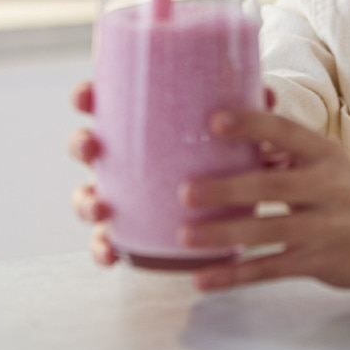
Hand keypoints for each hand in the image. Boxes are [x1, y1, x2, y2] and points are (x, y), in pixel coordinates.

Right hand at [66, 80, 281, 271]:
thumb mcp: (232, 133)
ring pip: (88, 195)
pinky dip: (103, 248)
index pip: (103, 103)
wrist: (226, 201)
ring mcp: (121, 195)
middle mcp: (122, 158)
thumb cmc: (221, 154)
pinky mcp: (130, 230)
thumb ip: (246, 117)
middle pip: (88, 146)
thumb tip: (269, 94)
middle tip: (91, 146)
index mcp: (139, 125)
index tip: (85, 96)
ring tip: (100, 208)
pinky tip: (111, 254)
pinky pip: (106, 241)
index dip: (86, 97)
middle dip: (80, 144)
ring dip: (85, 201)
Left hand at [176, 109, 349, 292]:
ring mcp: (325, 228)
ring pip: (270, 232)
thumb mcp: (323, 158)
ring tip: (185, 235)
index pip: (287, 132)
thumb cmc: (342, 189)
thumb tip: (243, 99)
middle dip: (229, 189)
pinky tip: (202, 279)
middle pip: (275, 186)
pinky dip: (235, 275)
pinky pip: (270, 270)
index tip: (214, 121)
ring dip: (225, 234)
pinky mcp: (318, 263)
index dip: (252, 124)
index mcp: (324, 153)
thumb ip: (282, 139)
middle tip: (185, 191)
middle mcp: (328, 188)